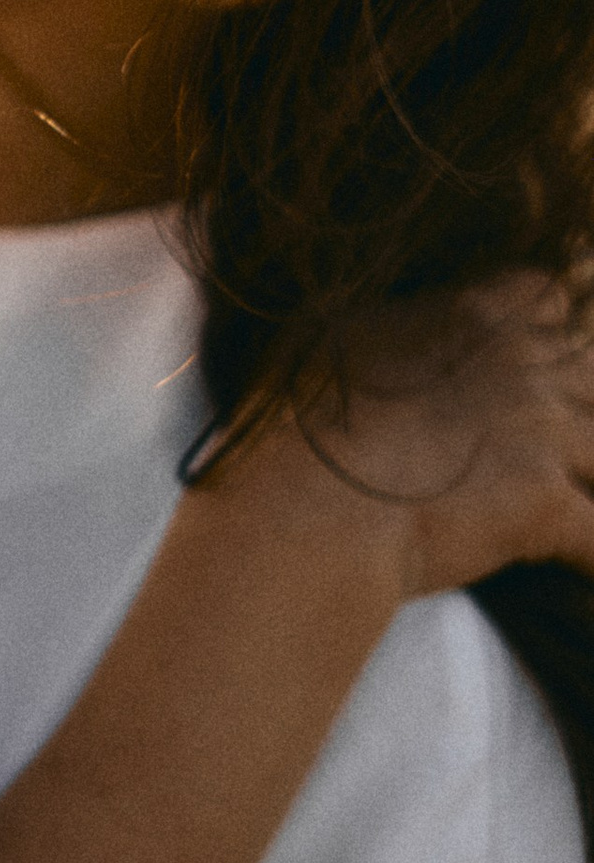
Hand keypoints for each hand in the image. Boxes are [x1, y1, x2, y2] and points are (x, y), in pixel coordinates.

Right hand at [270, 274, 593, 595]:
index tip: (530, 352)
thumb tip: (377, 328)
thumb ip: (390, 326)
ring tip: (566, 498)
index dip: (546, 326)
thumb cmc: (298, 418)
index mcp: (475, 314)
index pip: (549, 294)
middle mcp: (524, 366)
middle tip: (542, 439)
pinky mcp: (545, 506)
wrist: (305, 499)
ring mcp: (543, 435)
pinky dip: (591, 556)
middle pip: (593, 372)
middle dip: (578, 406)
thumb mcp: (336, 336)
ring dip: (586, 475)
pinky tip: (580, 568)